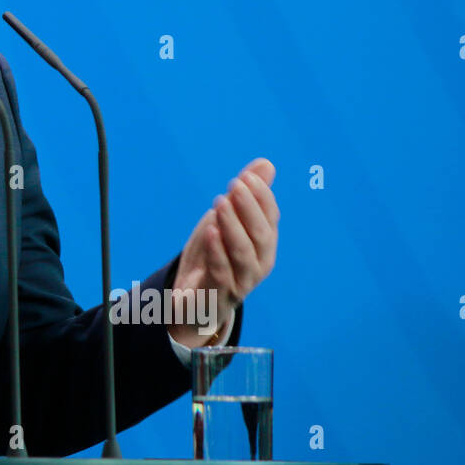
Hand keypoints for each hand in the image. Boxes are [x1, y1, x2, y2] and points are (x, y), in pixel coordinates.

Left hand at [168, 158, 278, 347]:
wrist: (194, 300)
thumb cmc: (214, 255)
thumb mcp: (226, 222)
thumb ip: (245, 196)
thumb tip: (265, 164)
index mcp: (264, 245)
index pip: (270, 218)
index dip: (262, 197)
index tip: (246, 177)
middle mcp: (260, 263)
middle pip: (261, 235)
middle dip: (249, 207)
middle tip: (234, 185)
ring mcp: (242, 281)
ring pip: (243, 253)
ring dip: (232, 226)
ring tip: (219, 203)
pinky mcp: (220, 294)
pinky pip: (222, 272)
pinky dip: (217, 251)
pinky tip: (210, 230)